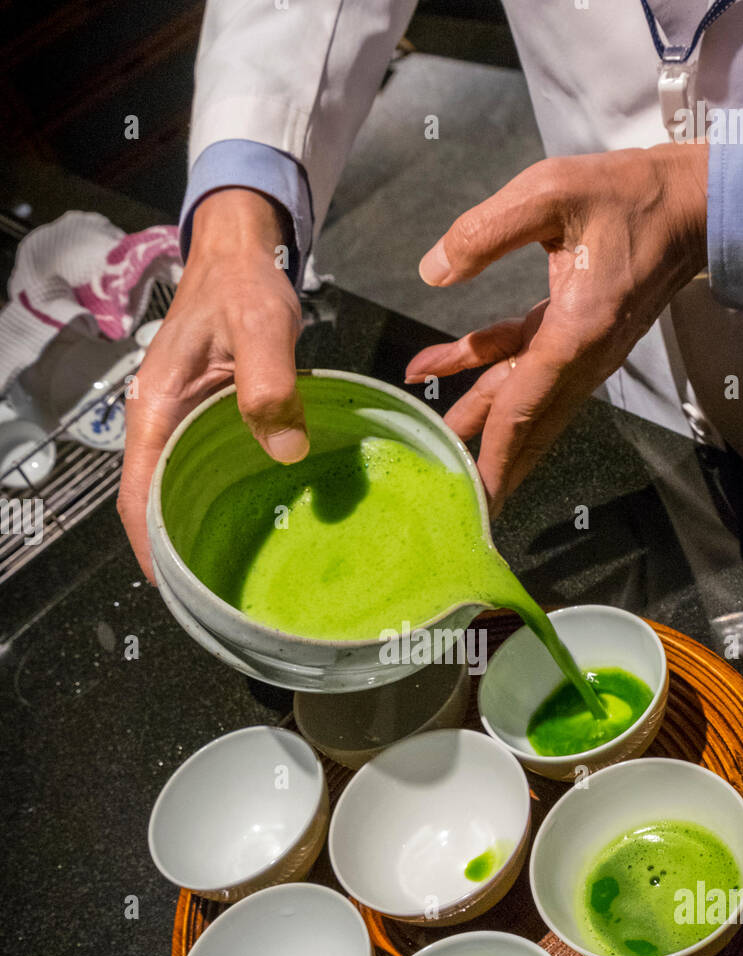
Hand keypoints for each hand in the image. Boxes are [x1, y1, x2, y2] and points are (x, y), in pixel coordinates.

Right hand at [119, 188, 307, 579]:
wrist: (242, 254)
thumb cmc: (243, 285)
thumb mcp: (260, 325)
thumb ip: (270, 384)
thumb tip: (285, 451)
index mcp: (157, 409)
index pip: (137, 493)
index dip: (150, 546)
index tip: (175, 586)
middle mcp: (162, 424)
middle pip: (156, 502)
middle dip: (179, 550)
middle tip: (220, 593)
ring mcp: (183, 424)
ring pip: (181, 489)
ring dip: (201, 528)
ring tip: (240, 571)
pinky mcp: (208, 421)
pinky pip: (206, 471)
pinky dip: (222, 500)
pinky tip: (258, 520)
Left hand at [405, 143, 707, 513]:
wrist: (696, 204)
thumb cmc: (633, 194)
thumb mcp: (553, 192)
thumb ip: (487, 231)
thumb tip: (434, 271)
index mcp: (577, 332)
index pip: (524, 407)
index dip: (494, 453)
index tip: (478, 496)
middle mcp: (582, 356)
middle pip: (525, 423)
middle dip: (490, 462)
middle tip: (456, 498)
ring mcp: (582, 351)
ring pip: (523, 399)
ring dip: (479, 418)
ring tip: (434, 438)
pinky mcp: (576, 334)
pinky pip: (525, 364)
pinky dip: (484, 368)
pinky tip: (442, 364)